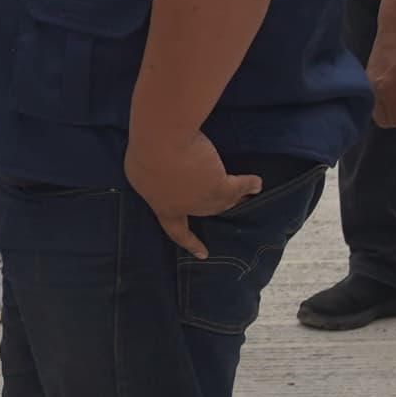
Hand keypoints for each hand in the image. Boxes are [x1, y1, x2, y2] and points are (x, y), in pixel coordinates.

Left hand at [124, 129, 264, 257]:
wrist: (162, 142)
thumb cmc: (145, 151)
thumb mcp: (139, 170)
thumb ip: (150, 179)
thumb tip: (162, 179)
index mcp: (161, 206)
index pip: (176, 230)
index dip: (190, 242)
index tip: (203, 255)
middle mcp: (185, 207)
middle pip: (204, 210)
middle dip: (215, 207)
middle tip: (228, 204)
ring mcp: (203, 198)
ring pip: (223, 200)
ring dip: (236, 197)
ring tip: (248, 194)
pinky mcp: (219, 185)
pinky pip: (239, 187)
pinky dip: (249, 184)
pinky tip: (256, 183)